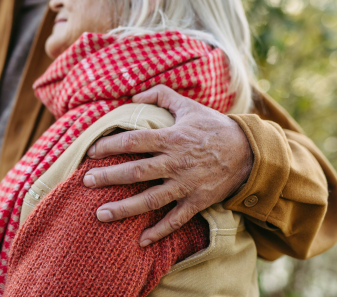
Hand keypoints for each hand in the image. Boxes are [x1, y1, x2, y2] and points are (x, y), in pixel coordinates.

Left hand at [83, 85, 253, 246]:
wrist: (250, 152)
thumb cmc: (214, 127)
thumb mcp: (188, 106)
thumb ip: (160, 95)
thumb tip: (134, 95)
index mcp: (171, 138)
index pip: (133, 142)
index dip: (110, 145)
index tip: (92, 151)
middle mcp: (175, 163)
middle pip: (136, 172)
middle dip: (109, 177)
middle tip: (86, 182)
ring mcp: (186, 185)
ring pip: (150, 200)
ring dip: (124, 208)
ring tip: (101, 214)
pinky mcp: (197, 201)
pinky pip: (176, 219)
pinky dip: (159, 231)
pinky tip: (141, 240)